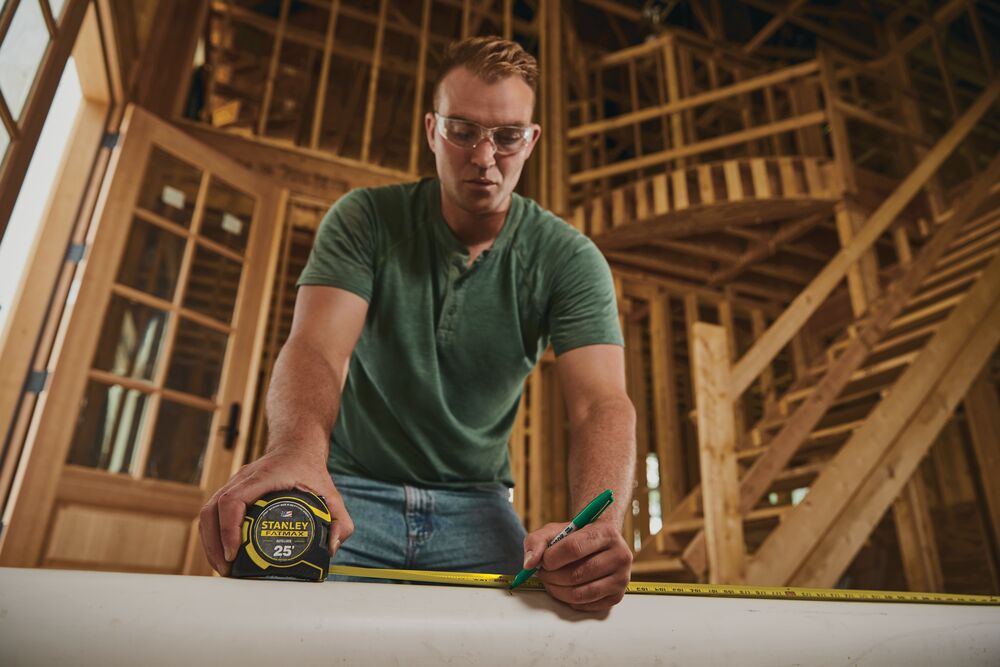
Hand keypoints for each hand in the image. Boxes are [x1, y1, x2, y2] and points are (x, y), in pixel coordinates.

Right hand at [198, 445, 353, 575]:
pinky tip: (221, 553)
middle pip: (212, 509)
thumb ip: (341, 520)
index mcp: (264, 477)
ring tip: (223, 566)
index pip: (233, 500)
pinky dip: (212, 534)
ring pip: (208, 511)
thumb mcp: (331, 494)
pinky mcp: (231, 490)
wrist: (298, 446)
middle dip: (214, 543)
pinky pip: (212, 512)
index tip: (234, 552)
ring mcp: (234, 483)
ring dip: (209, 541)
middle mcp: (243, 479)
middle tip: (226, 569)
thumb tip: (333, 547)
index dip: (228, 528)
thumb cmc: (311, 470)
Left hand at [522, 521, 631, 610]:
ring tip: (550, 581)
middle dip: (551, 577)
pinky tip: (564, 589)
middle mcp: (620, 555)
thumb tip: (529, 564)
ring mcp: (621, 578)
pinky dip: (568, 600)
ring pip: (580, 594)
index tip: (542, 561)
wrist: (599, 544)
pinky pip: (585, 605)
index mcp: (607, 533)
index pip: (574, 548)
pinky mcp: (617, 596)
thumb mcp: (554, 530)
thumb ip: (537, 541)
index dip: (551, 558)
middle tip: (543, 573)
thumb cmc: (575, 537)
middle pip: (576, 574)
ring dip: (557, 591)